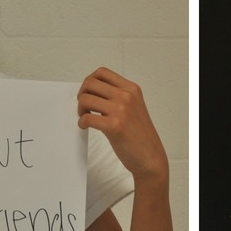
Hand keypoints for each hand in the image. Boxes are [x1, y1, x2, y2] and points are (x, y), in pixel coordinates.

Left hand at [77, 68, 167, 185]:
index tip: (88, 94)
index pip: (102, 72)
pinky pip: (87, 118)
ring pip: (85, 99)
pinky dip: (81, 122)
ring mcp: (121, 110)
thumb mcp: (134, 108)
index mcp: (132, 89)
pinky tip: (85, 127)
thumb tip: (93, 93)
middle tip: (84, 108)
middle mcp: (126, 96)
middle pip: (90, 83)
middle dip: (81, 95)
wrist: (151, 157)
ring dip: (80, 109)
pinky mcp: (114, 126)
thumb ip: (118, 97)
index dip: (89, 82)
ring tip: (85, 118)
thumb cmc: (140, 136)